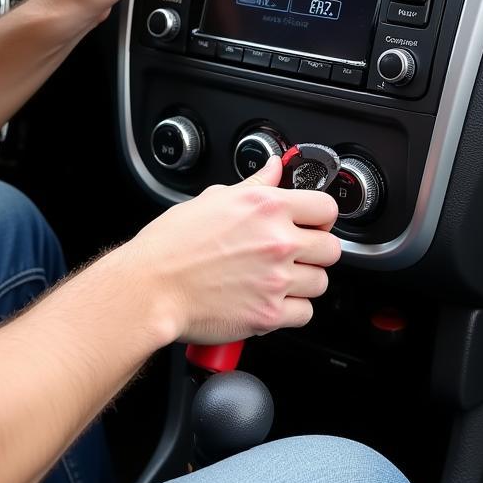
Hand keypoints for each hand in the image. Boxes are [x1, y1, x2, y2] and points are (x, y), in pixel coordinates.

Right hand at [118, 156, 340, 345]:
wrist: (151, 287)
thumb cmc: (172, 244)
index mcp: (266, 207)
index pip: (326, 207)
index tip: (312, 222)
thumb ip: (254, 184)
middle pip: (331, 249)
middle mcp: (277, 242)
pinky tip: (269, 299)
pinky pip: (305, 313)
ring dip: (304, 281)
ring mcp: (276, 280)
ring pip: (321, 282)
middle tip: (294, 253)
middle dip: (315, 251)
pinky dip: (291, 310)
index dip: (320, 216)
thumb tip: (274, 167)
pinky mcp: (269, 315)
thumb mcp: (213, 199)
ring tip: (276, 278)